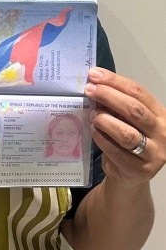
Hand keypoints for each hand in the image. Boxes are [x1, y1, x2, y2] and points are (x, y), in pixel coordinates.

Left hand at [85, 67, 165, 185]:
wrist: (131, 174)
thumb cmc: (130, 139)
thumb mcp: (128, 119)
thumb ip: (117, 104)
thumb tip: (96, 85)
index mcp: (161, 114)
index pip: (139, 92)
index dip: (115, 81)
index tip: (94, 75)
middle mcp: (162, 133)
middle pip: (134, 110)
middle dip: (109, 96)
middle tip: (90, 91)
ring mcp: (154, 154)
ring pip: (127, 133)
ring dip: (105, 120)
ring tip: (93, 115)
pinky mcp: (140, 170)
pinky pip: (117, 152)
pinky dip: (102, 139)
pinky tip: (94, 131)